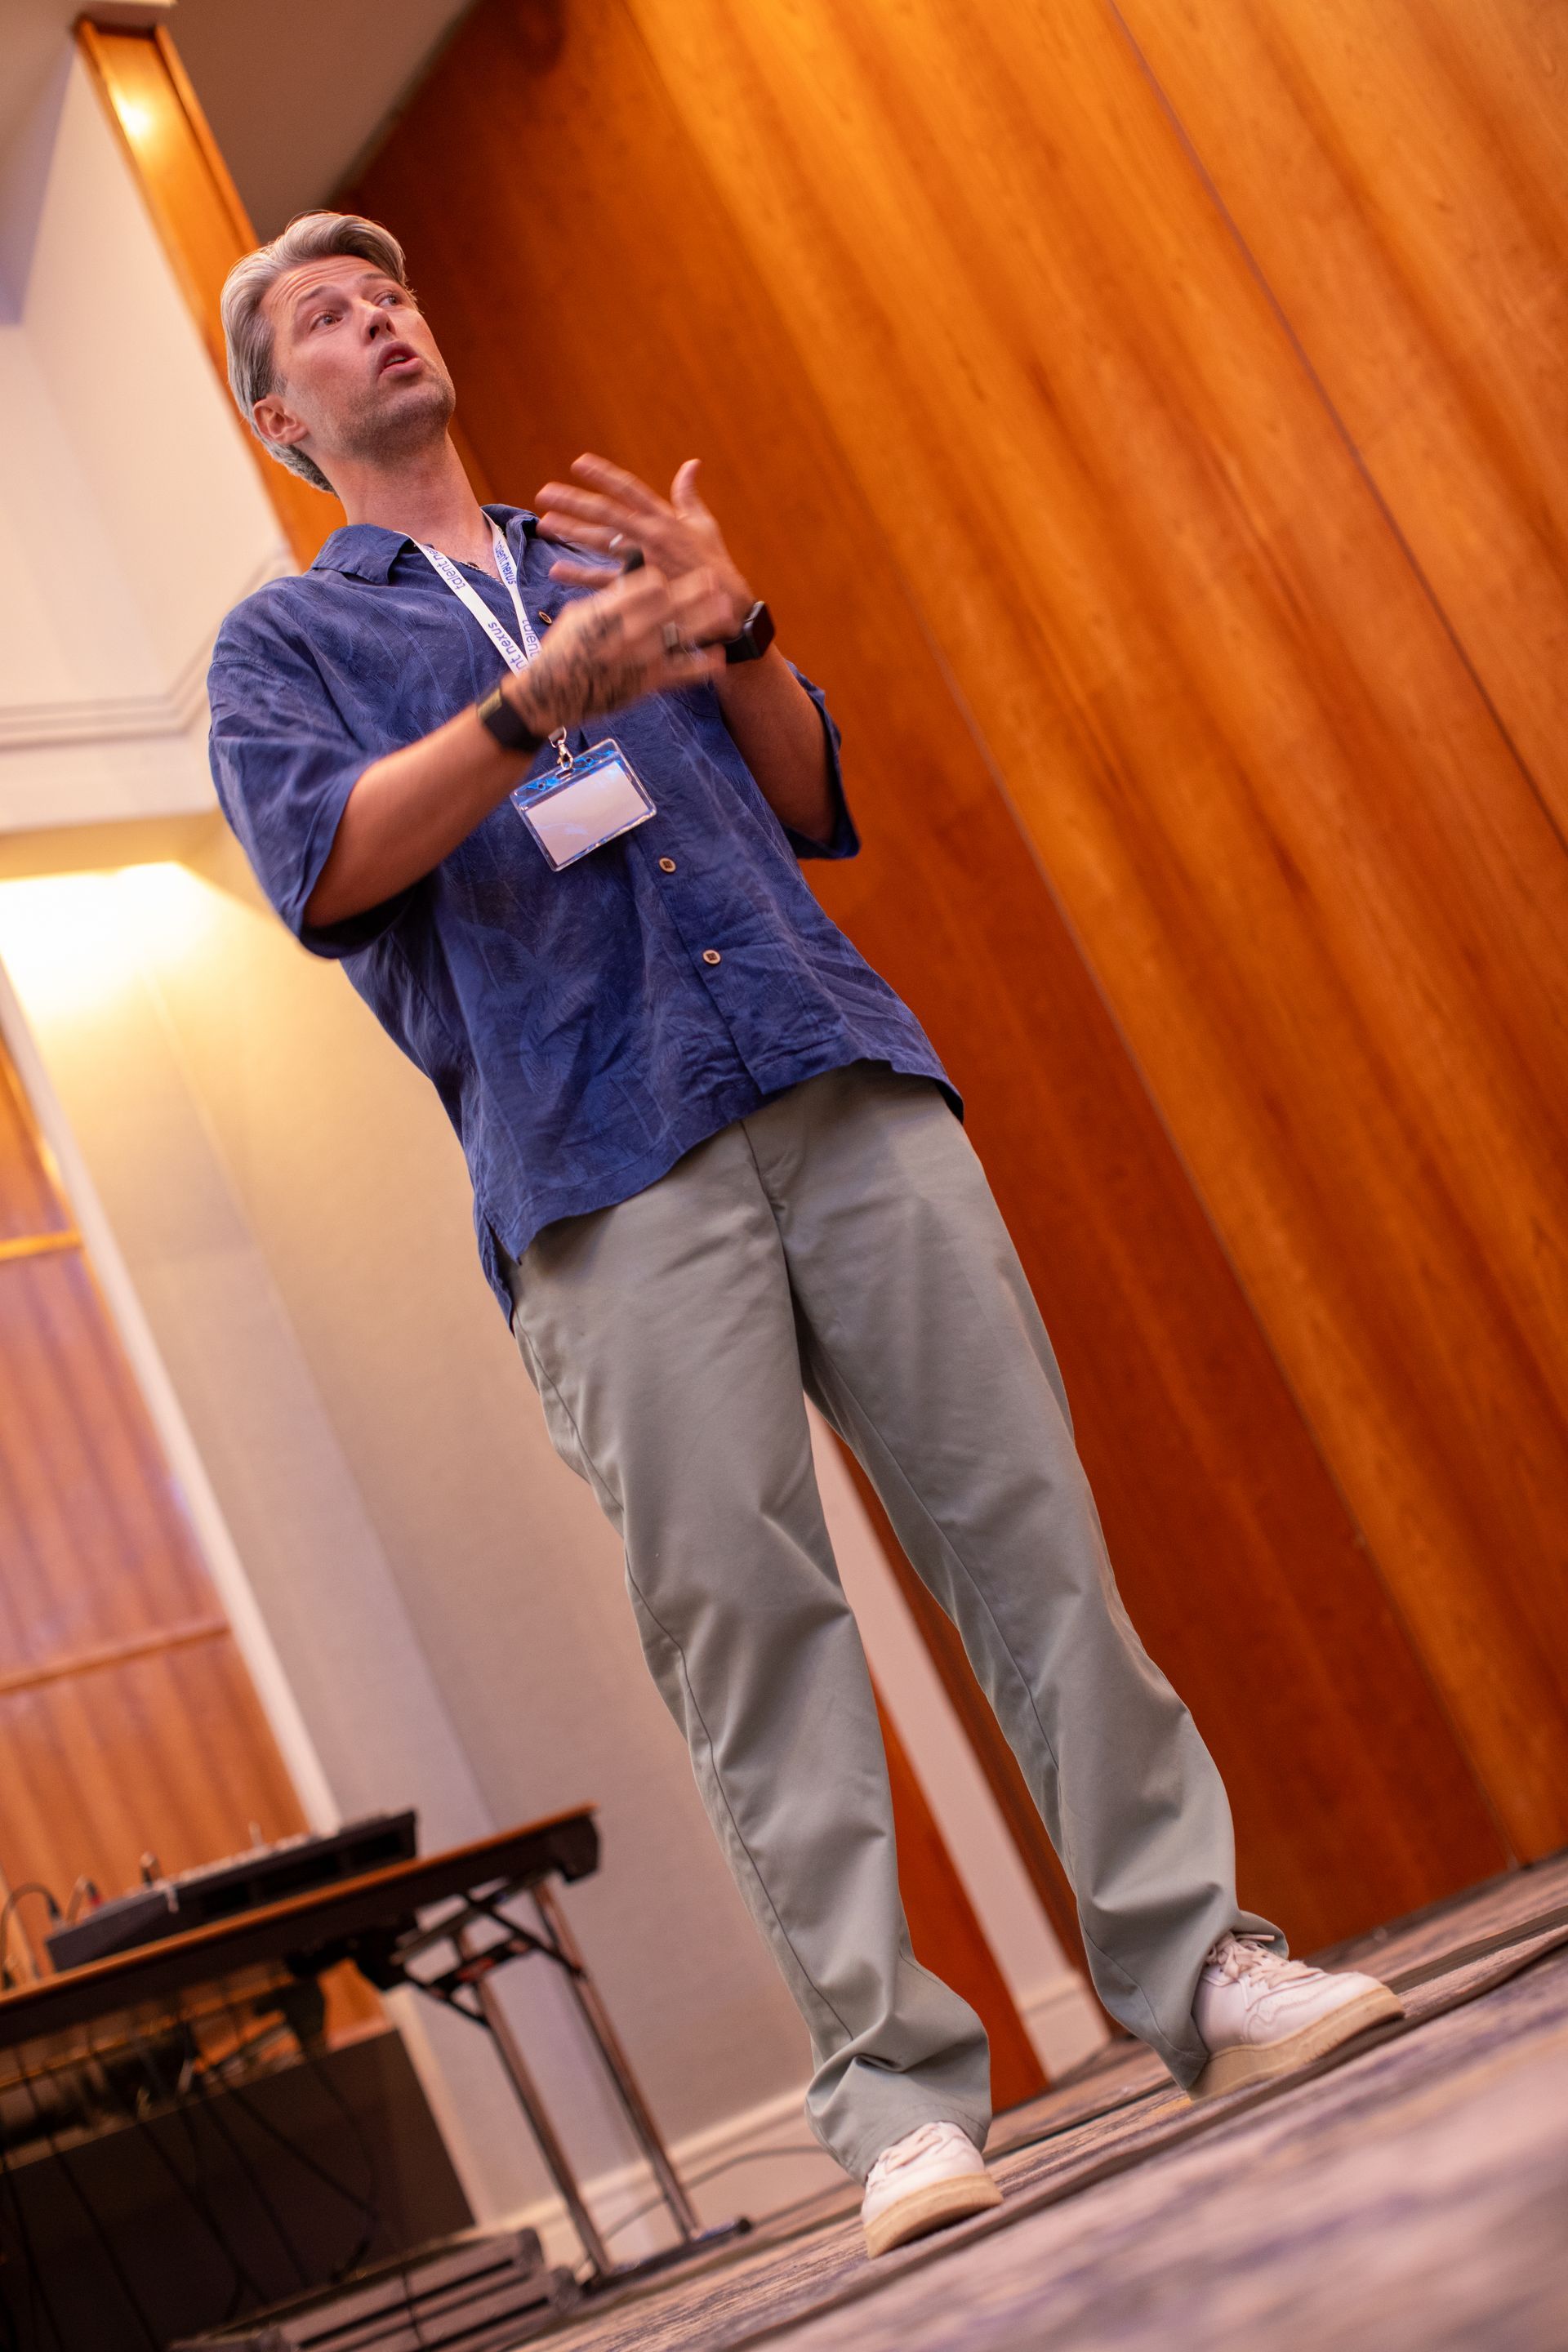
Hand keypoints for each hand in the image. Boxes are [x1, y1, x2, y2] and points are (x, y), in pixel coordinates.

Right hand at [505, 562, 729, 738]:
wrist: (549, 695)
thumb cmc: (560, 652)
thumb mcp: (578, 616)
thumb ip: (608, 600)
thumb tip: (629, 584)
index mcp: (607, 611)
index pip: (644, 586)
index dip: (661, 579)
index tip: (668, 576)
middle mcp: (626, 632)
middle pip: (669, 605)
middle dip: (694, 590)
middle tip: (715, 578)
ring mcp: (639, 659)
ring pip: (680, 634)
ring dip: (706, 620)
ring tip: (726, 611)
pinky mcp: (646, 684)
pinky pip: (680, 673)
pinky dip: (700, 666)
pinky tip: (717, 658)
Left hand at [534, 454, 751, 635]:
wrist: (724, 603)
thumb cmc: (713, 563)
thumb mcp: (704, 524)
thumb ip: (689, 495)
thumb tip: (691, 464)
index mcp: (665, 517)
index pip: (630, 489)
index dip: (604, 474)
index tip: (579, 463)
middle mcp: (651, 535)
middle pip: (606, 512)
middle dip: (575, 500)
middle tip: (546, 492)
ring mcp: (644, 561)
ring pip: (601, 541)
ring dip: (571, 531)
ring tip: (545, 523)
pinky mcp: (640, 588)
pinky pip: (604, 580)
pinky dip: (580, 575)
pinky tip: (557, 569)